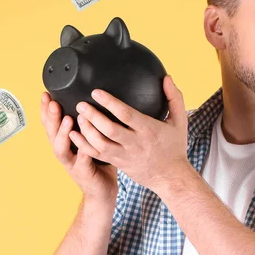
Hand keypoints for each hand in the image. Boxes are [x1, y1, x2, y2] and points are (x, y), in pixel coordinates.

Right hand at [40, 91, 118, 205]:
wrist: (103, 192)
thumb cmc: (99, 162)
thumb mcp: (91, 140)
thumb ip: (90, 124)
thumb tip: (95, 100)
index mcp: (65, 143)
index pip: (51, 124)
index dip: (46, 110)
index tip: (45, 94)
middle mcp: (64, 153)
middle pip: (51, 134)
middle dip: (51, 117)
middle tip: (52, 102)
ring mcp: (71, 164)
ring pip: (60, 149)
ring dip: (63, 133)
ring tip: (68, 119)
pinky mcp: (83, 174)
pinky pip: (81, 162)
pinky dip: (82, 151)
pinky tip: (84, 143)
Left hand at [72, 75, 188, 193]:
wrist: (171, 177)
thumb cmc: (174, 146)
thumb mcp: (179, 121)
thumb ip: (174, 98)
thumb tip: (167, 78)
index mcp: (149, 130)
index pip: (126, 115)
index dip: (110, 103)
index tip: (96, 92)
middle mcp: (135, 143)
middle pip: (109, 129)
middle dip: (93, 116)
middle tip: (81, 104)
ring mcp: (125, 155)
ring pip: (100, 144)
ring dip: (87, 130)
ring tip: (78, 116)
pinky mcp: (118, 163)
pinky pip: (97, 155)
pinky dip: (84, 145)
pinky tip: (74, 134)